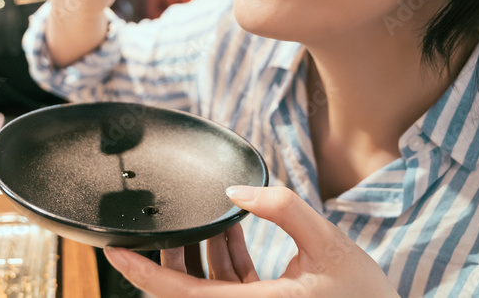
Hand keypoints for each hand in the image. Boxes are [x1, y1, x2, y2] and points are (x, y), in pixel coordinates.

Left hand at [103, 186, 400, 296]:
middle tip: (162, 215)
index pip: (182, 295)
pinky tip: (229, 225)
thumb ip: (282, 210)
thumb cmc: (363, 294)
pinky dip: (225, 256)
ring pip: (207, 284)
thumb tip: (235, 191)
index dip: (142, 272)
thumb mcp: (329, 242)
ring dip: (200, 250)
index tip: (114, 250)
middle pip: (187, 288)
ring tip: (202, 212)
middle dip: (171, 251)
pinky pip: (229, 284)